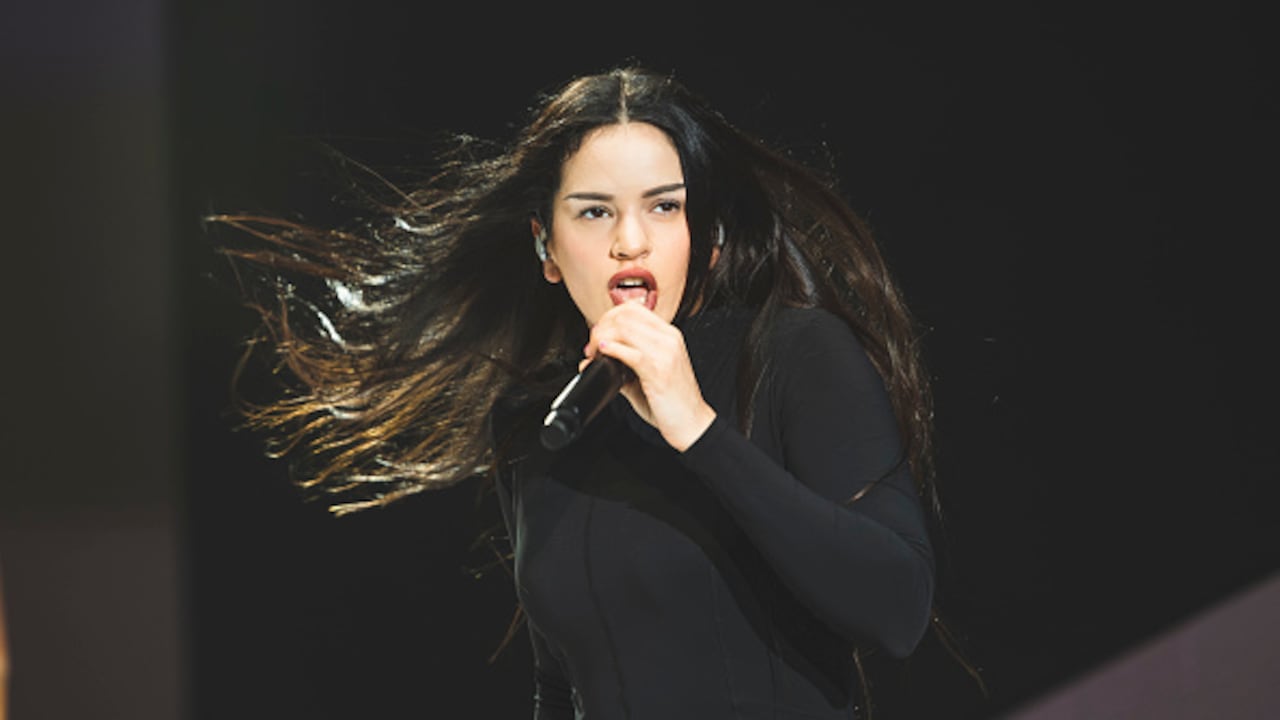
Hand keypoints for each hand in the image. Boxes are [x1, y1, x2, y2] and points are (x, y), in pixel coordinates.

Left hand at [582, 302, 715, 450]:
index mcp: (669, 336)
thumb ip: (623, 364)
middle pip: (625, 315)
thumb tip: (592, 360)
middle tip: (592, 346)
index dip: (609, 318)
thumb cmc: (672, 403)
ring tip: (595, 354)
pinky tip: (602, 355)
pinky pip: (629, 351)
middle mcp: (669, 339)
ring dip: (602, 338)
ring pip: (624, 328)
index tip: (598, 335)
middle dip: (601, 327)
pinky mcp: (658, 370)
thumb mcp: (648, 376)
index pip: (634, 309)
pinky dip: (610, 350)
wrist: (692, 424)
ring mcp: (665, 352)